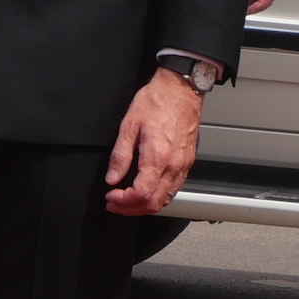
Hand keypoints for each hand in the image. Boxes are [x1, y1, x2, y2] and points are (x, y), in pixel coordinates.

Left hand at [105, 65, 204, 214]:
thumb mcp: (129, 124)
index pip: (141, 194)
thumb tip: (112, 177)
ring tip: (128, 201)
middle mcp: (174, 165)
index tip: (111, 197)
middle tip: (115, 204)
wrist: (181, 89)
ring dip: (145, 206)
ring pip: (166, 199)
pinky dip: (158, 196)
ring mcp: (183, 165)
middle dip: (131, 209)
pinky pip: (174, 189)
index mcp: (158, 157)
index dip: (123, 202)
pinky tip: (147, 190)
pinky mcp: (188, 162)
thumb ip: (120, 155)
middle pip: (154, 203)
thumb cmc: (157, 101)